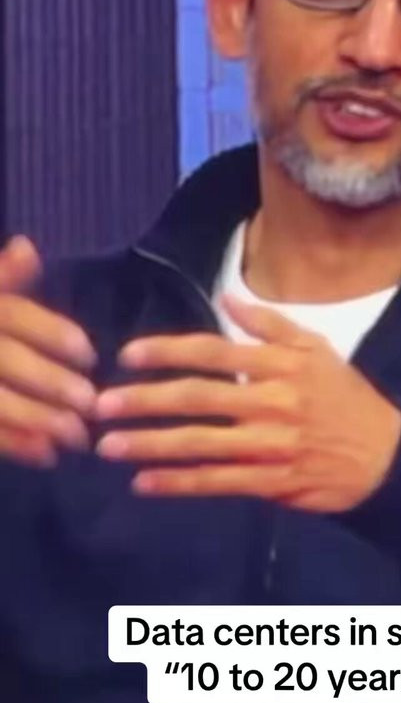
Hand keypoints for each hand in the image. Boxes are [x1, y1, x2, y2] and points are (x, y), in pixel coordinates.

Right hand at [0, 237, 96, 466]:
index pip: (12, 314)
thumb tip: (26, 247)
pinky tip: (48, 455)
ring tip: (77, 435)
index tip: (89, 354)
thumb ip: (3, 276)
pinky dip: (16, 444)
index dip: (51, 333)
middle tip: (90, 402)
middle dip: (49, 382)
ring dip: (37, 419)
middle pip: (6, 360)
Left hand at [95, 294, 400, 511]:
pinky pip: (217, 483)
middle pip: (198, 398)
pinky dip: (179, 484)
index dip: (167, 351)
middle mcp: (273, 402)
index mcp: (280, 365)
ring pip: (201, 444)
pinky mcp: (272, 483)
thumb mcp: (318, 349)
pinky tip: (144, 484)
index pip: (213, 352)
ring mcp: (271, 445)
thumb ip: (271, 325)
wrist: (387, 457)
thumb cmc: (346, 398)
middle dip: (145, 400)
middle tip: (100, 404)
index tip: (128, 355)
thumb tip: (227, 298)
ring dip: (150, 445)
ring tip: (109, 446)